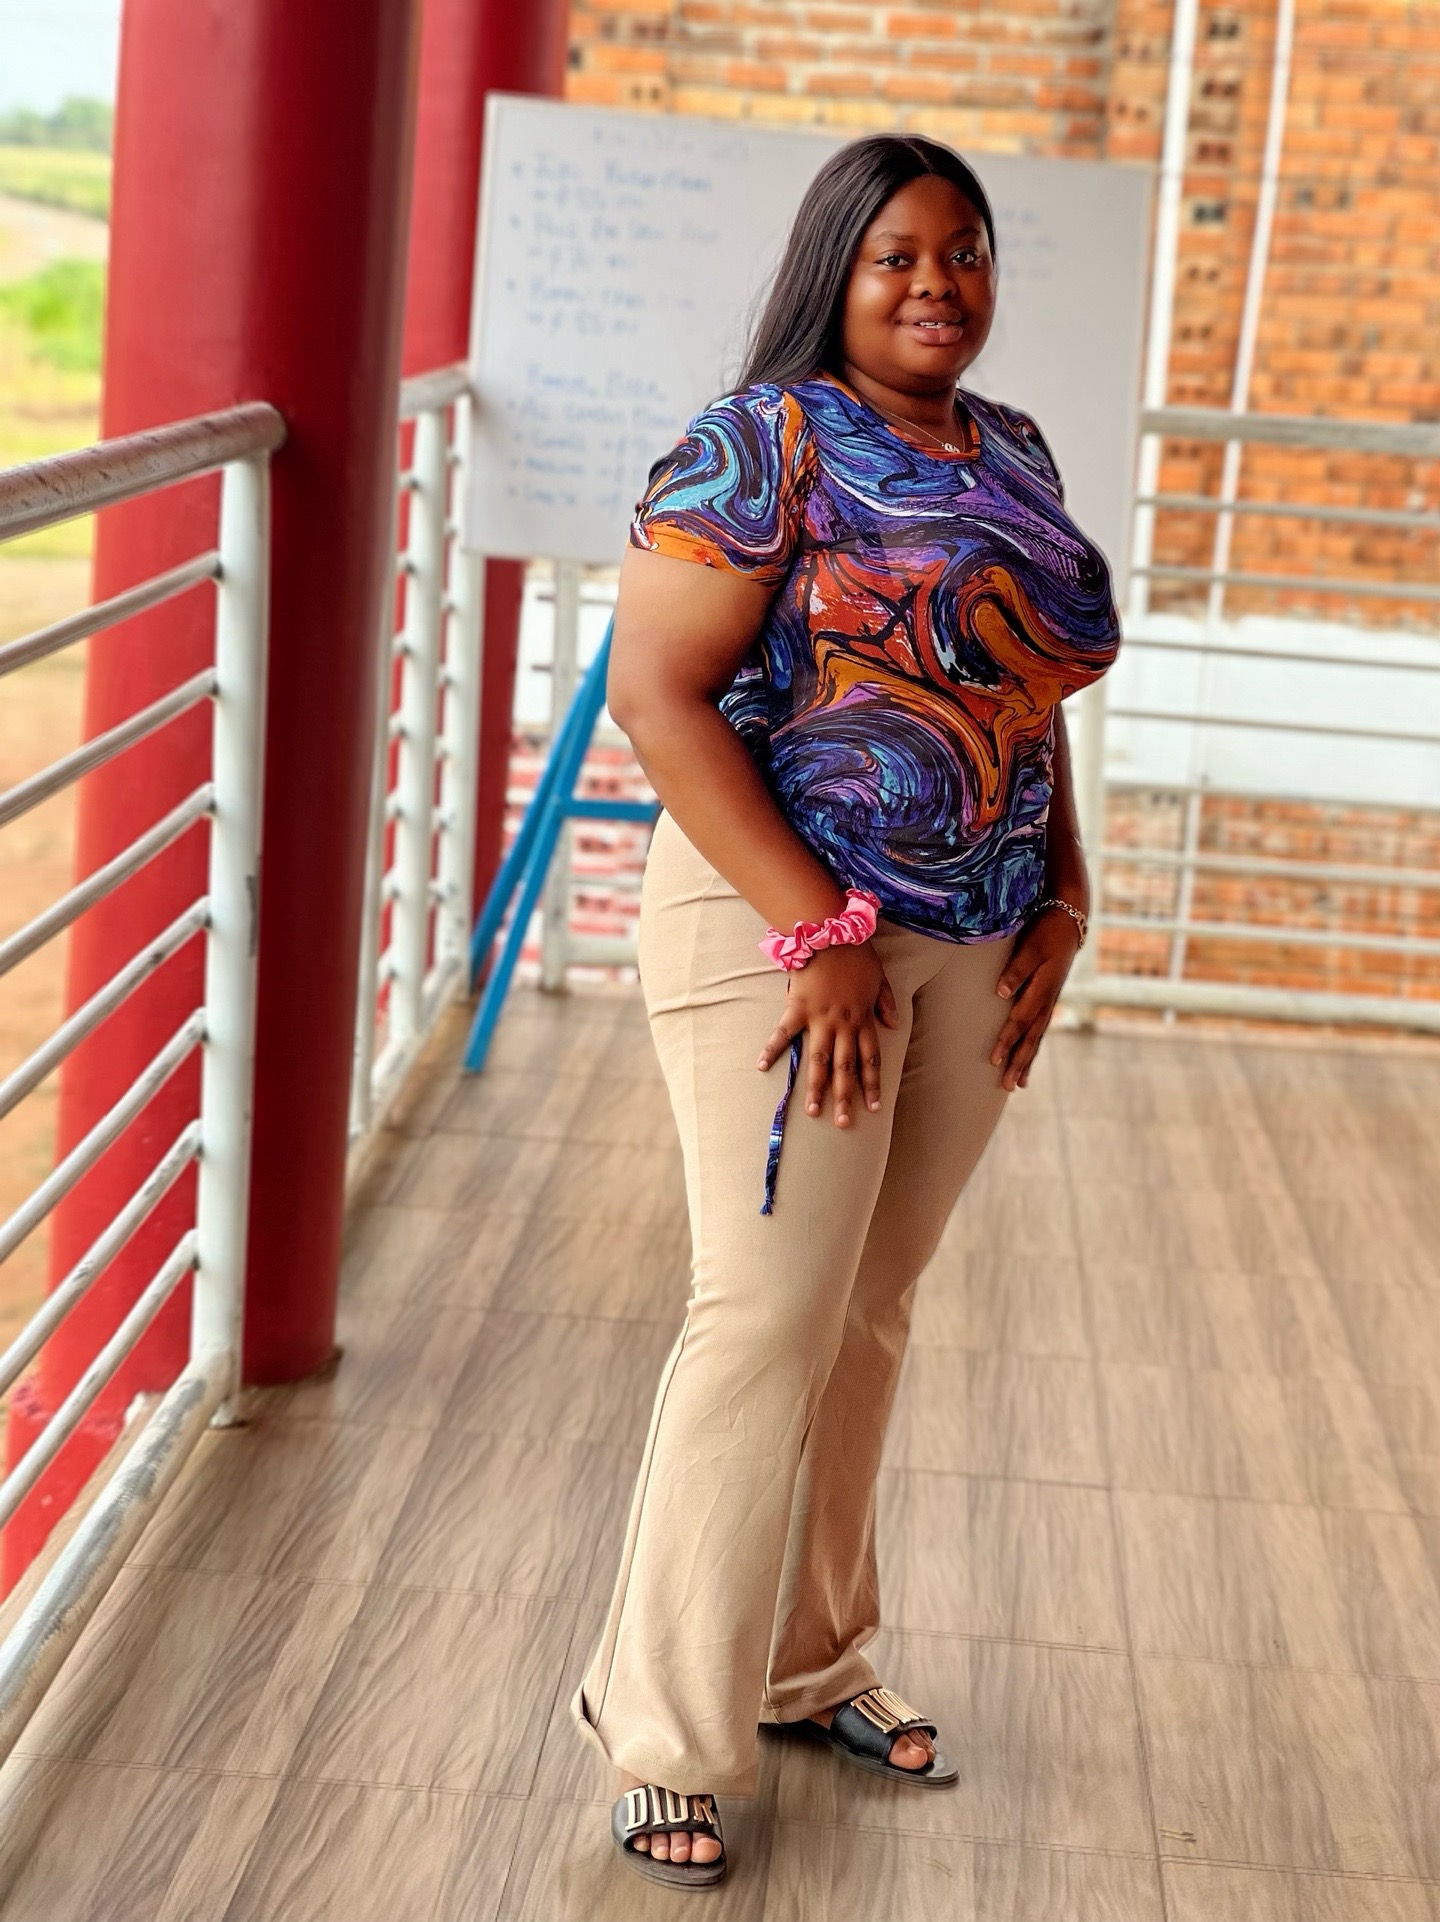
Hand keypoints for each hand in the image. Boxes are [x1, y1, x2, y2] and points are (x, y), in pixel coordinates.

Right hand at [756, 944, 899, 1127]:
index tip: (874, 1107)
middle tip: (844, 1123)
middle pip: (845, 1068)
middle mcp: (843, 1024)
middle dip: (845, 1097)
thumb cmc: (856, 952)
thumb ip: (886, 1003)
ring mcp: (819, 1018)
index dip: (872, 1084)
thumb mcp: (880, 977)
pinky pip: (783, 1033)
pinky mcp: (797, 1008)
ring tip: (812, 1112)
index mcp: (863, 1018)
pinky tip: (761, 1067)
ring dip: (816, 1087)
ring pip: (819, 1060)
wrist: (831, 931)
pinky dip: (771, 1049)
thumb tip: (894, 1025)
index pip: (870, 1058)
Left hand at [990, 906, 1082, 1090]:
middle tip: (1007, 1086)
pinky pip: (1041, 1029)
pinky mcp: (1049, 998)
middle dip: (1019, 1062)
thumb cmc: (1047, 930)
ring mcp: (1051, 1000)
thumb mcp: (1031, 946)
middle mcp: (1048, 1000)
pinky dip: (1033, 1047)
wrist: (1070, 920)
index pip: (1021, 1020)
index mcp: (1043, 988)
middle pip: (1032, 1037)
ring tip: (1018, 1084)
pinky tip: (1027, 1061)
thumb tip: (1000, 994)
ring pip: (1037, 1037)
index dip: (1007, 1040)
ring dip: (1027, 1060)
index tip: (994, 1059)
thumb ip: (1016, 970)